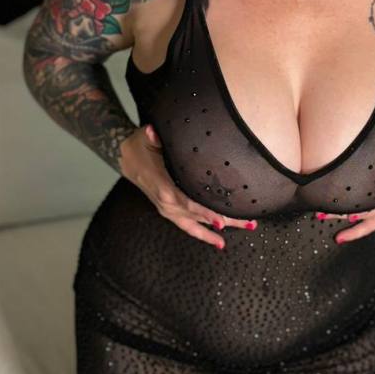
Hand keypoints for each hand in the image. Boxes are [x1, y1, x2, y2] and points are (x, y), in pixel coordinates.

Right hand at [119, 123, 256, 249]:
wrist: (127, 158)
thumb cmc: (140, 147)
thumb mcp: (146, 138)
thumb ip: (153, 137)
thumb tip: (153, 131)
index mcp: (163, 187)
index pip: (187, 202)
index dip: (204, 212)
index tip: (220, 220)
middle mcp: (167, 203)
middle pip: (199, 215)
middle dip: (224, 220)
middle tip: (246, 223)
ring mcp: (169, 210)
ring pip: (198, 223)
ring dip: (221, 227)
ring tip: (247, 227)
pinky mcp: (171, 213)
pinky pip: (189, 228)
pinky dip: (204, 235)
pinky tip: (220, 242)